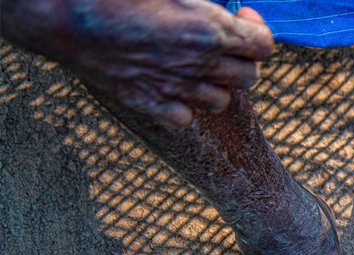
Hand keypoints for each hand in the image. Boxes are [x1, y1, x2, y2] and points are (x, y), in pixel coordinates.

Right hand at [1, 0, 273, 127]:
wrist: (64, 13)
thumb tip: (222, 1)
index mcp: (210, 30)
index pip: (264, 46)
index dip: (257, 30)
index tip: (240, 17)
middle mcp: (200, 65)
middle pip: (249, 77)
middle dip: (240, 58)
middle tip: (220, 42)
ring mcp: (175, 88)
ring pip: (221, 101)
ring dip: (216, 84)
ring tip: (196, 64)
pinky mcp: (148, 103)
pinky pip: (184, 118)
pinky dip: (184, 106)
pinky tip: (171, 85)